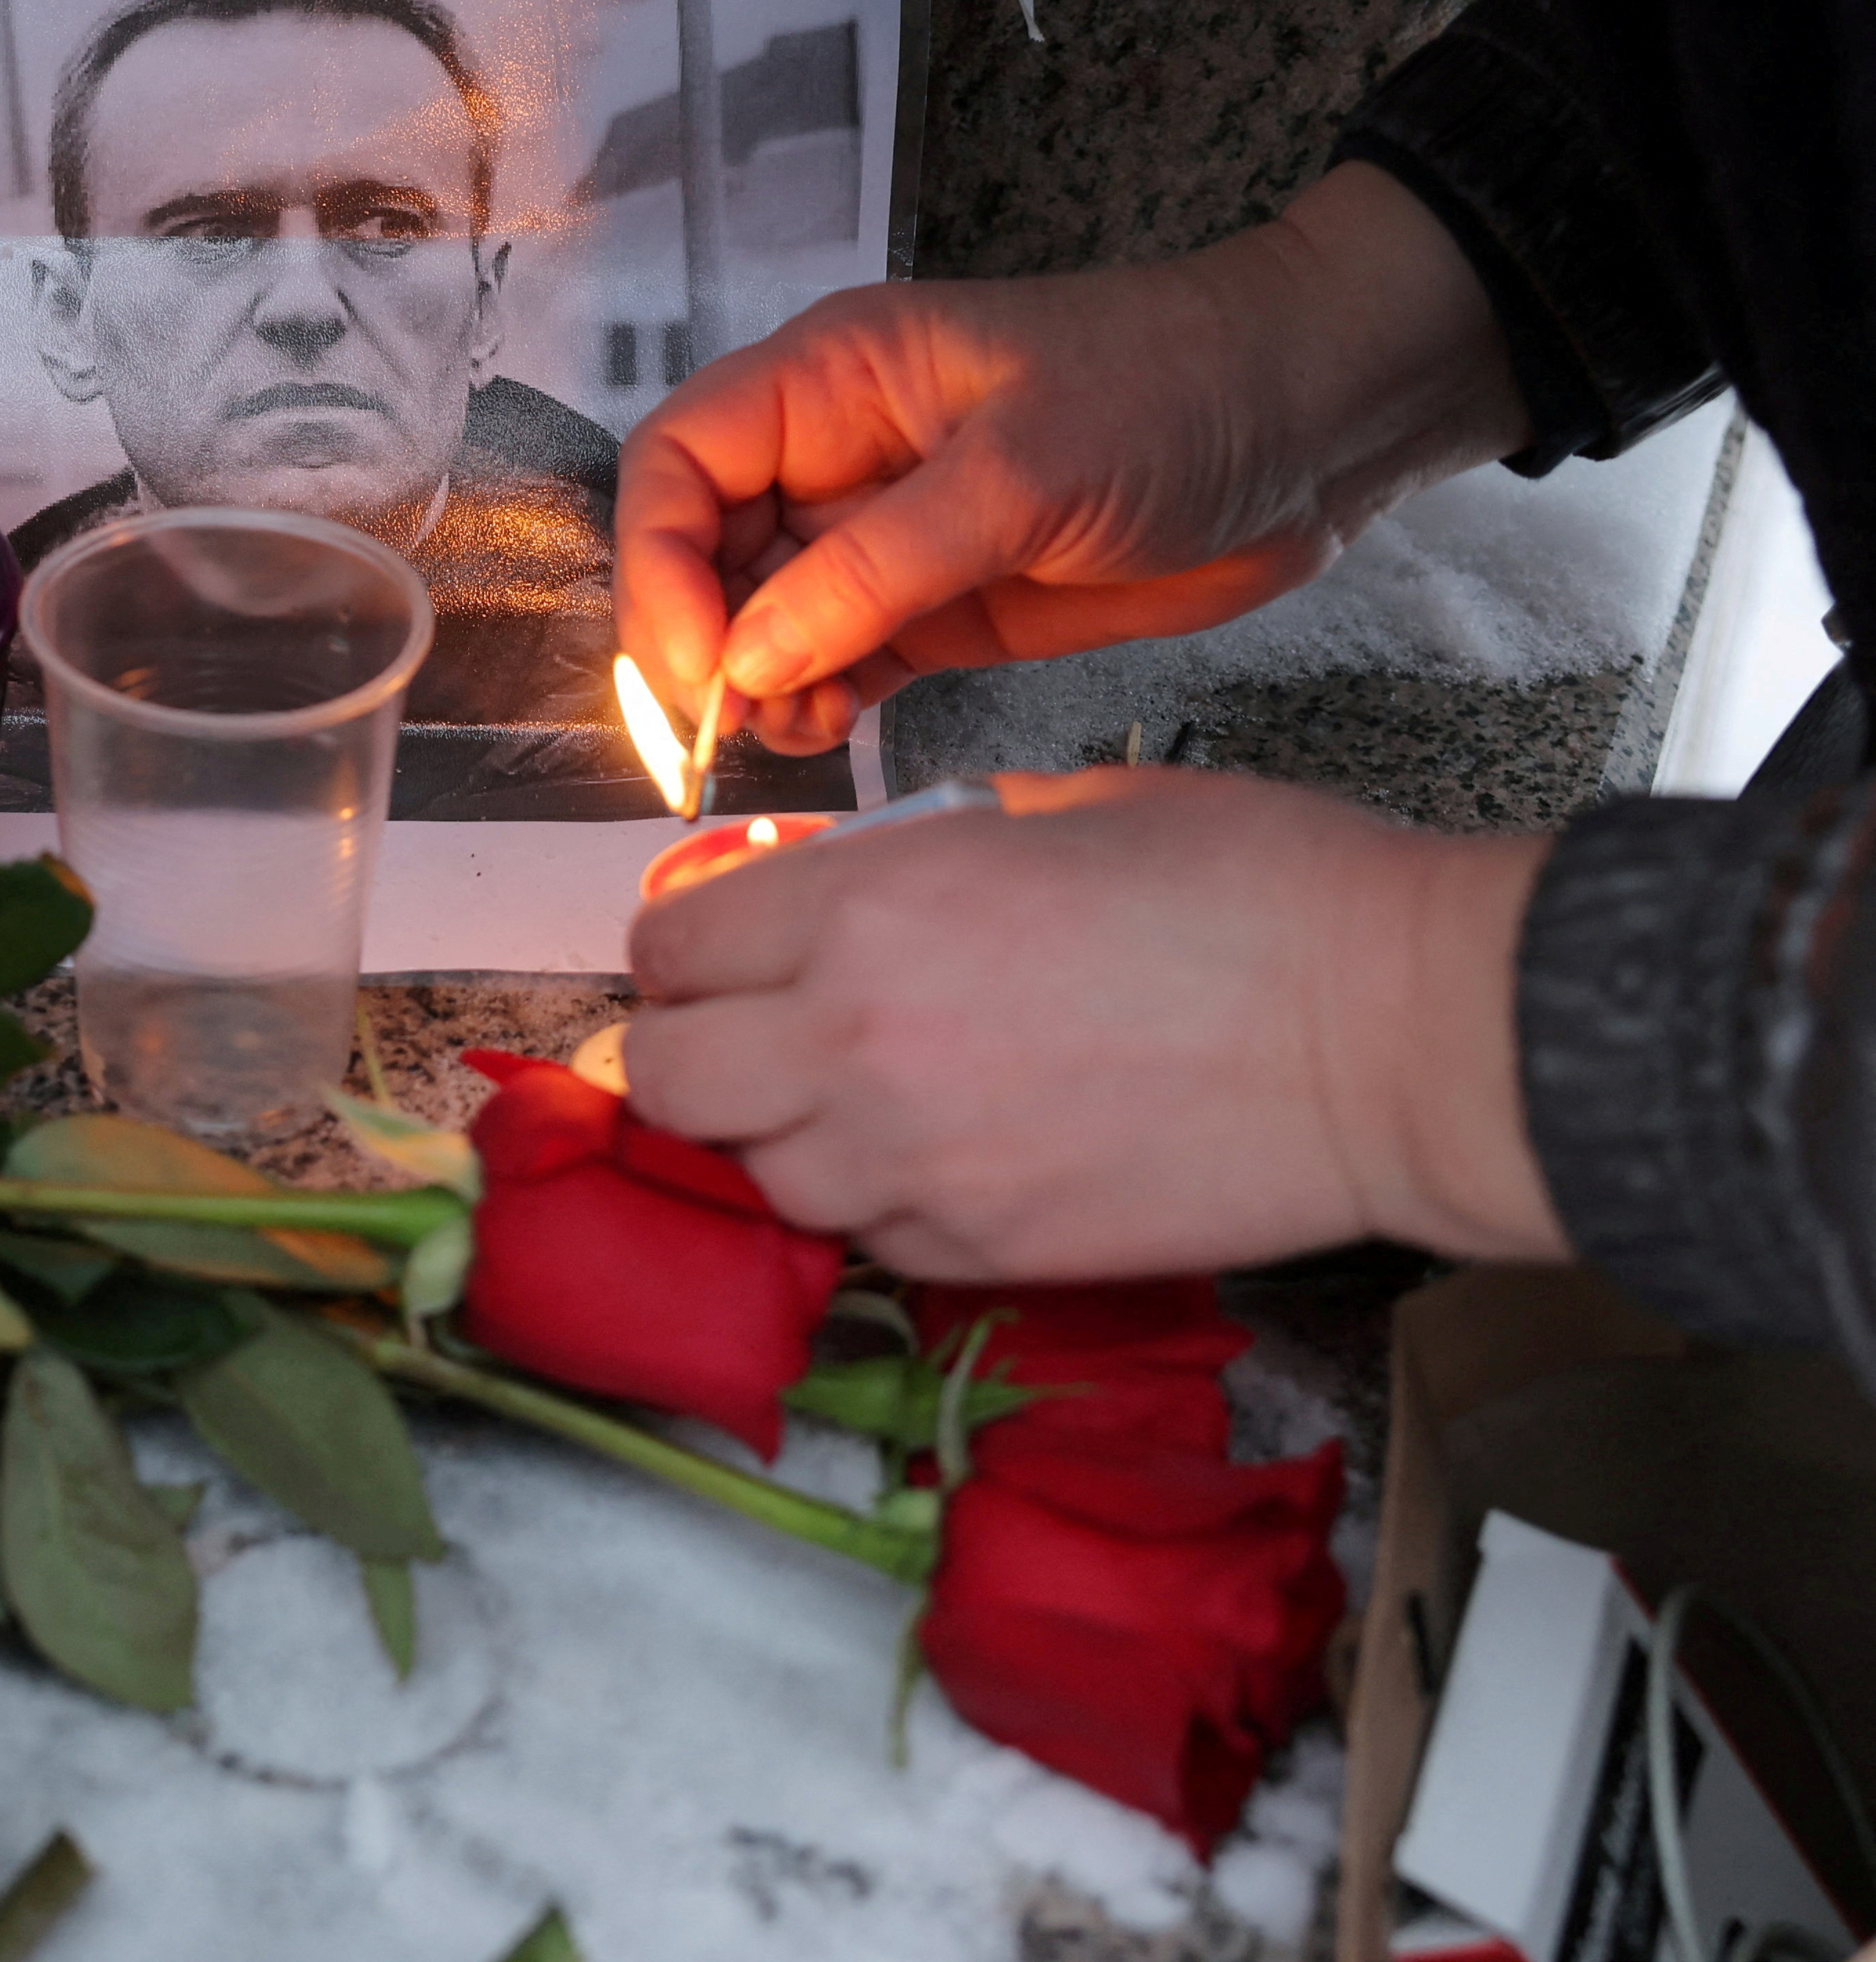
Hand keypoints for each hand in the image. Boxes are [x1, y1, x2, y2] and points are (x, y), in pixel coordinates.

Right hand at [617, 163, 1534, 753]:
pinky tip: (824, 733)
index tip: (699, 662)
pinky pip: (836, 661)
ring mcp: (885, 535)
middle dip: (698, 641)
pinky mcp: (939, 604)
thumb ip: (874, 569)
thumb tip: (746, 658)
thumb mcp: (1020, 471)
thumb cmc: (1177, 389)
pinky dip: (814, 704)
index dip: (661, 564)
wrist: (1316, 424)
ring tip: (785, 735)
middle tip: (723, 727)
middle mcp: (838, 455)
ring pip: (761, 620)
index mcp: (831, 379)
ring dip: (753, 686)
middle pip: (701, 550)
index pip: (678, 463)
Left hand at [618, 767, 1572, 1278]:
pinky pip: (866, 1242)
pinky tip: (950, 1151)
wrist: (1396, 1032)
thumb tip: (829, 880)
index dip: (686, 948)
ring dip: (786, 1138)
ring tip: (869, 1091)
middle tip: (755, 1029)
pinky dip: (880, 1205)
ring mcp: (916, 1163)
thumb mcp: (1052, 809)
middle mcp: (857, 1040)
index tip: (722, 947)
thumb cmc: (1259, 893)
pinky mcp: (985, 1253)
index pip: (665, 949)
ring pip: (758, 1179)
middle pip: (665, 1080)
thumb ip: (908, 853)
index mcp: (866, 908)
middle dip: (693, 1050)